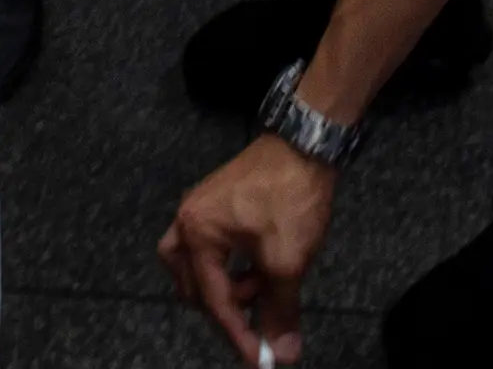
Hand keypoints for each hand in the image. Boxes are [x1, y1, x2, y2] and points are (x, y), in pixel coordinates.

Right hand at [158, 135, 337, 362]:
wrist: (305, 145)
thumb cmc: (290, 200)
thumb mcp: (287, 261)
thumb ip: (280, 310)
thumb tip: (284, 353)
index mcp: (197, 234)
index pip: (213, 301)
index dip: (238, 336)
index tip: (260, 360)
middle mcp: (187, 221)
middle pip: (189, 285)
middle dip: (223, 308)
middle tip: (255, 318)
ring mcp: (199, 208)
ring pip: (194, 265)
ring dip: (223, 286)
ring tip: (258, 287)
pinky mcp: (215, 202)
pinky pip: (208, 247)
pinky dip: (228, 266)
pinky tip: (256, 268)